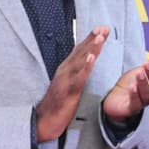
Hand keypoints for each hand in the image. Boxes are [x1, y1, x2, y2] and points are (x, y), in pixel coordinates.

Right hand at [36, 27, 108, 141]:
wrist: (45, 120)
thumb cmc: (58, 103)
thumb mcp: (69, 84)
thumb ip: (76, 73)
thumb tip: (85, 63)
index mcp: (66, 69)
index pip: (80, 51)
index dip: (90, 39)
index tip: (101, 28)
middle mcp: (65, 71)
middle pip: (81, 52)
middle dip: (93, 39)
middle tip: (104, 27)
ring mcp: (65, 80)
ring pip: (80, 61)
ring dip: (91, 49)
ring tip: (100, 37)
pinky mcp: (68, 91)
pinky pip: (78, 78)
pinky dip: (85, 67)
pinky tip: (91, 59)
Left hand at [103, 45, 148, 121]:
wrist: (117, 99)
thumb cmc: (135, 82)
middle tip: (148, 64)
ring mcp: (143, 101)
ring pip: (146, 94)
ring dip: (144, 83)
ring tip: (139, 73)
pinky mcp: (131, 107)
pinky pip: (135, 103)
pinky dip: (134, 95)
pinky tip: (132, 88)